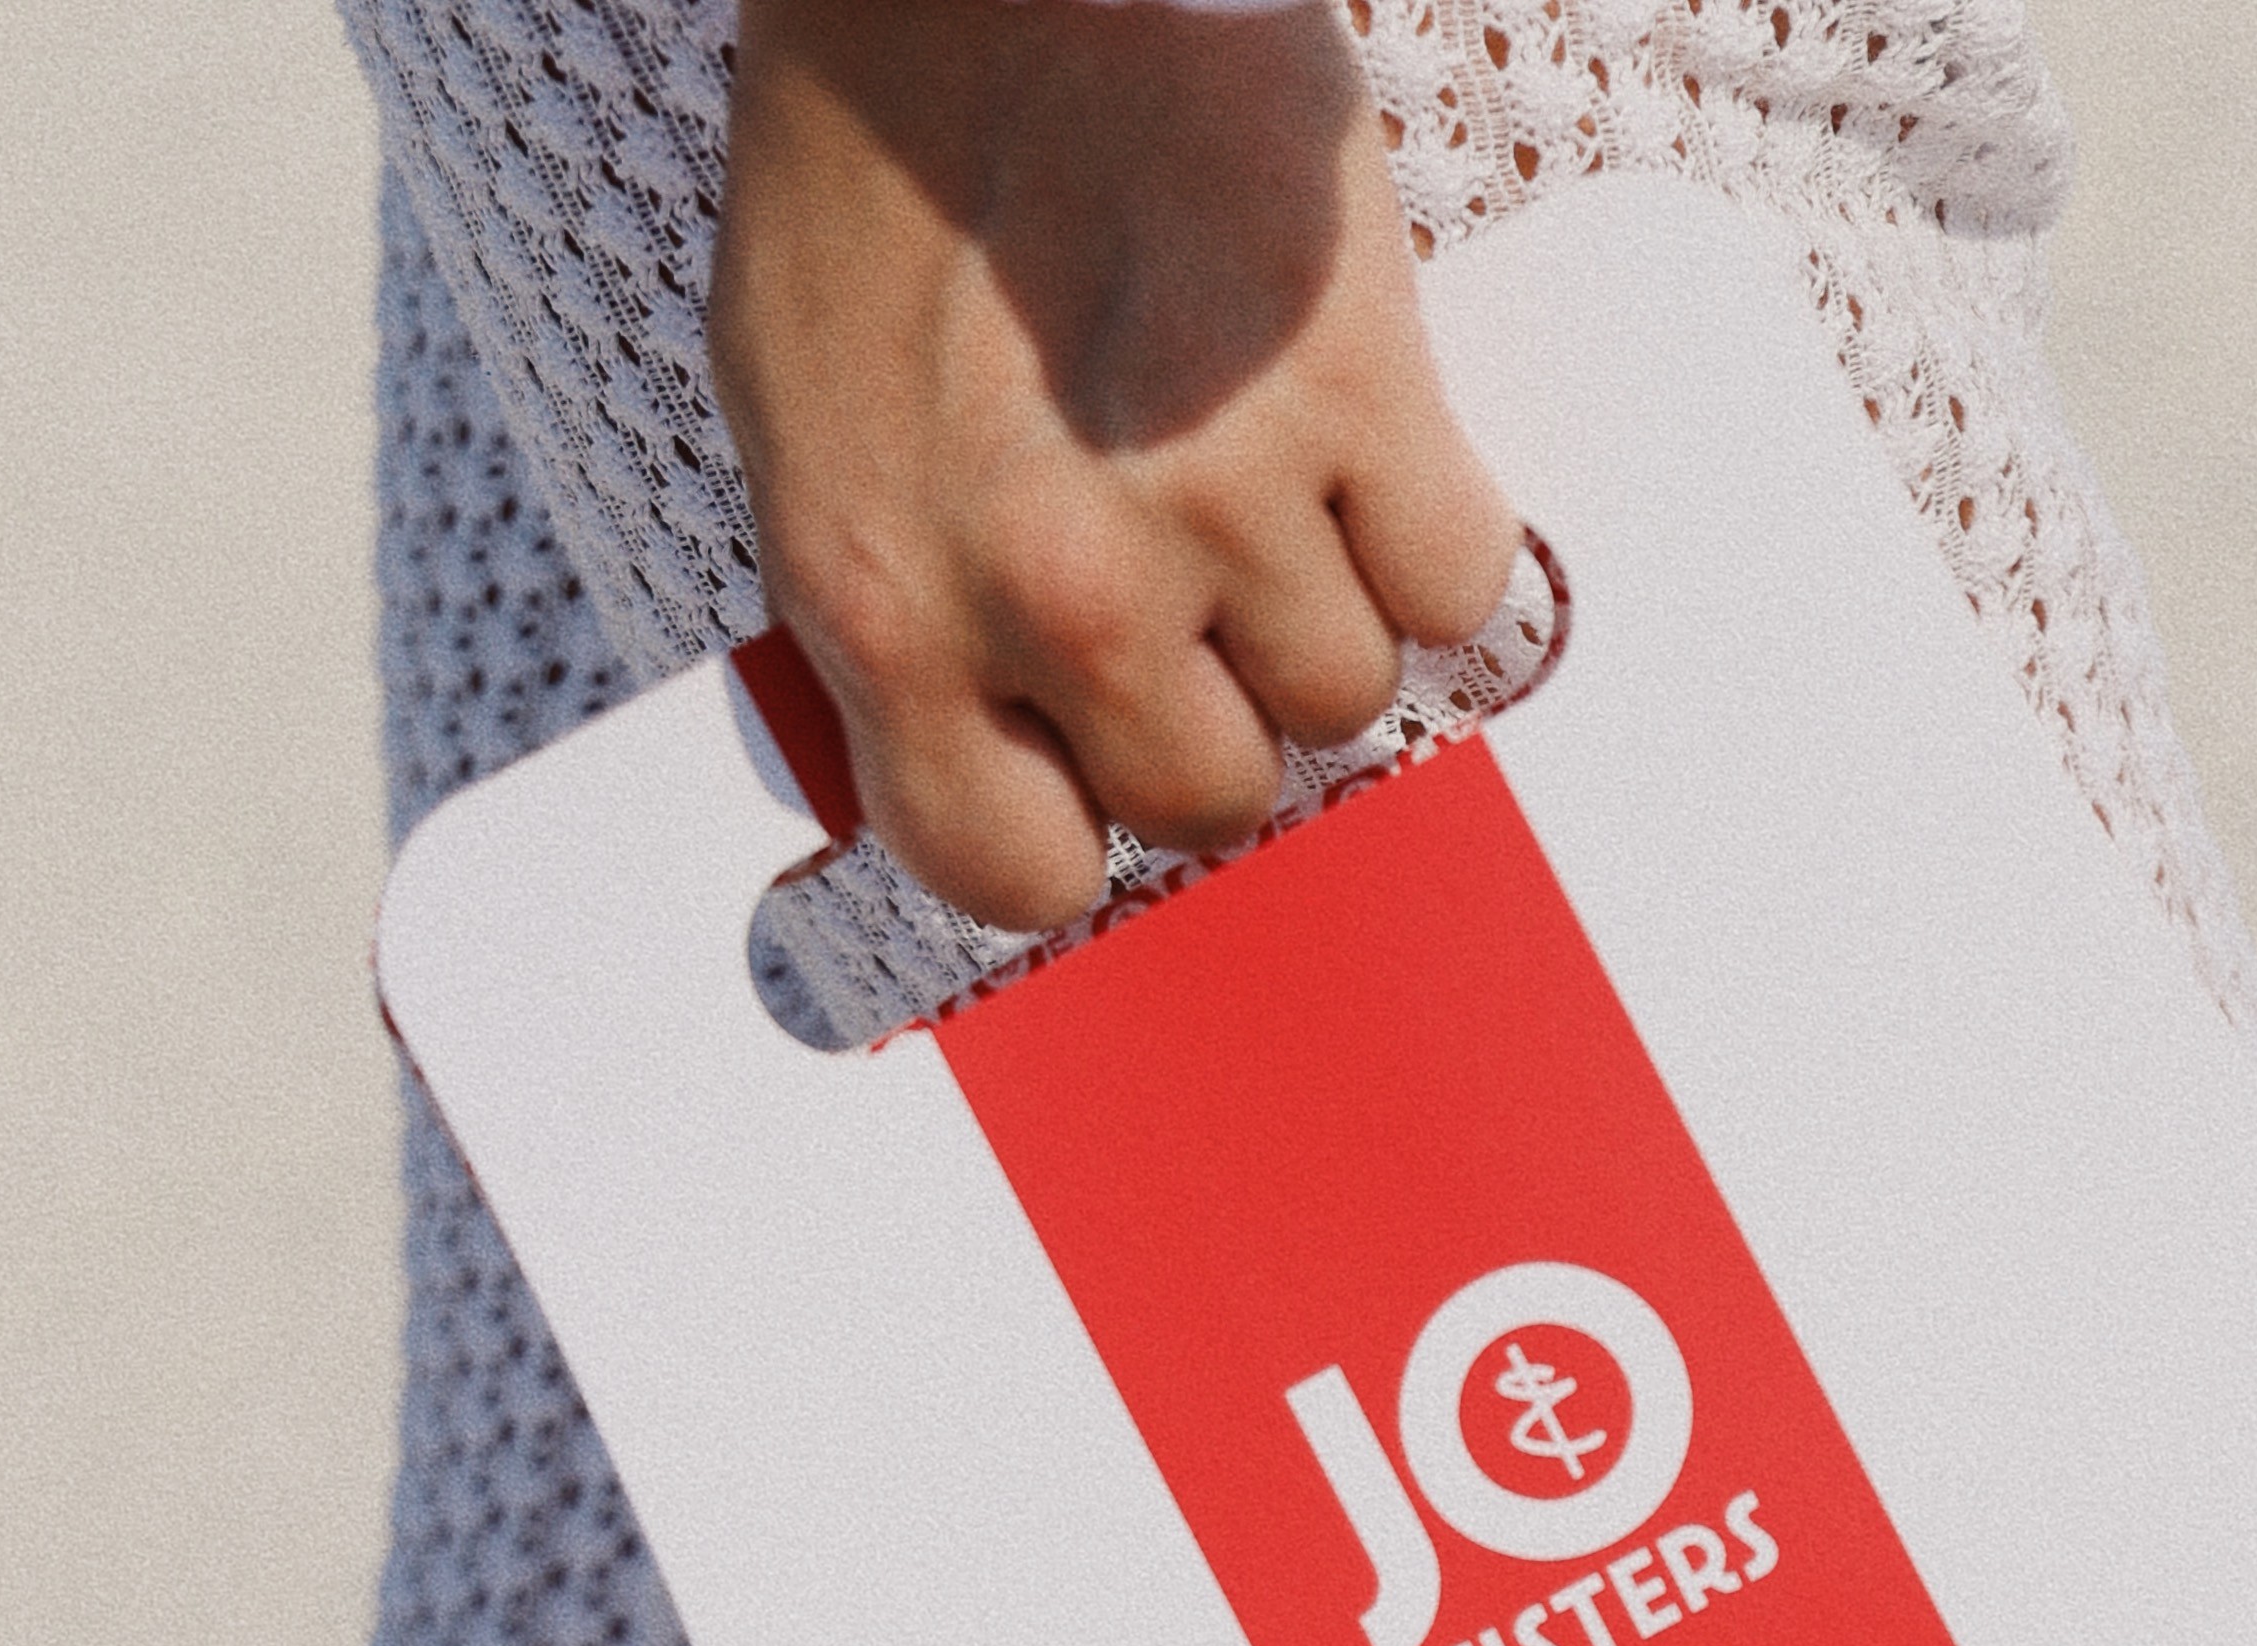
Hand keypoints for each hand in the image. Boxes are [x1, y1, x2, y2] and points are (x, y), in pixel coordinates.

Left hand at [710, 0, 1522, 932]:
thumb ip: (892, 611)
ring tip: (1254, 454)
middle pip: (1209, 800)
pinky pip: (1452, 580)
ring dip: (1319, 597)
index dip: (1070, 819)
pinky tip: (1352, 423)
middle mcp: (1049, 590)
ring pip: (1342, 696)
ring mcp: (1210, 502)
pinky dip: (1425, 520)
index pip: (1013, 874)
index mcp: (887, 605)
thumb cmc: (881, 159)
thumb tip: (982, 748)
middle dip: (1212, 703)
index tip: (1090, 754)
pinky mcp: (1351, 397)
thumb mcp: (805, 421)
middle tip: (1190, 576)